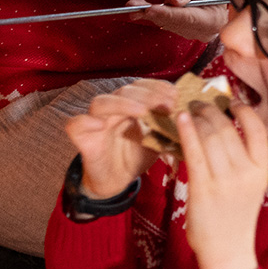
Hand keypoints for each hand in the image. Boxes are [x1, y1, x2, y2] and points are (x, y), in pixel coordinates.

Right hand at [64, 78, 177, 199]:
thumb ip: (169, 127)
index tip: (177, 96)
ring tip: (142, 111)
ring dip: (123, 104)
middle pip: (125, 91)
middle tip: (167, 105)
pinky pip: (75, 125)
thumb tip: (191, 117)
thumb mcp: (158, 140)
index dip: (159, 87)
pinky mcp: (82, 138)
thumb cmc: (135, 156)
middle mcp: (112, 108)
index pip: (142, 87)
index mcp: (130, 105)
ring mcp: (95, 122)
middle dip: (148, 95)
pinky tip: (99, 124)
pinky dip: (85, 122)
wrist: (116, 182)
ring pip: (101, 103)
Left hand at [129, 0, 229, 41]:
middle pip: (175, 24)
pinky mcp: (181, 28)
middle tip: (133, 5)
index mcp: (216, 19)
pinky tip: (136, 6)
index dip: (169, 14)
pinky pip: (163, 21)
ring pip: (166, 23)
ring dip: (147, 13)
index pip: (190, 19)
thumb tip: (173, 0)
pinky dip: (149, 13)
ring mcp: (192, 31)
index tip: (151, 10)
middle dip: (154, 14)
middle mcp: (205, 30)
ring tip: (132, 3)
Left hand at [176, 95, 267, 268]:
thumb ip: (243, 159)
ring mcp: (225, 181)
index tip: (230, 101)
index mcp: (262, 169)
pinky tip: (179, 119)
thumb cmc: (235, 216)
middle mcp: (247, 172)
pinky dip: (185, 130)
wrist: (227, 251)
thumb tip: (224, 127)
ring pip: (209, 135)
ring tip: (187, 109)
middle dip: (211, 110)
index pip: (258, 128)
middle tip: (198, 101)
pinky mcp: (203, 188)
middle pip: (227, 128)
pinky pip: (193, 151)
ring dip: (196, 117)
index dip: (243, 109)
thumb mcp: (251, 186)